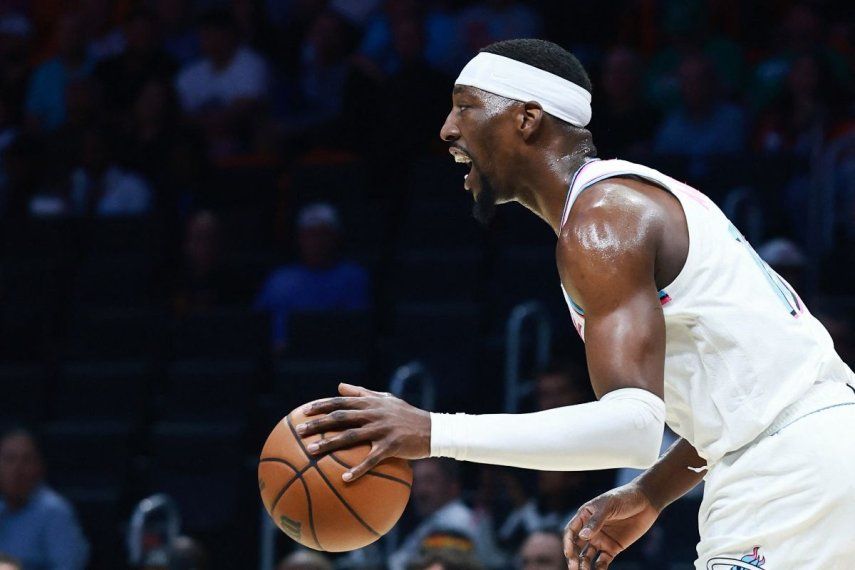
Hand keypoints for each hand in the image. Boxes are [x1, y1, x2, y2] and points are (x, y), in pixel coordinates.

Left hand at [296, 383, 431, 481]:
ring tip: (311, 453)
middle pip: (341, 417)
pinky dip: (358, 469)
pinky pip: (371, 459)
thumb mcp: (386, 399)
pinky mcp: (391, 446)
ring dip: (329, 444)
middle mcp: (374, 413)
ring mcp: (382, 429)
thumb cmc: (406, 414)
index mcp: (371, 402)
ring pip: (351, 437)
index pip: (341, 402)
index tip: (304, 411)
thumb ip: (362, 392)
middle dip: (318, 423)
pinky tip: (345, 478)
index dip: (322, 406)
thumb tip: (339, 386)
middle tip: (300, 431)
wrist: (432, 429)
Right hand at [563, 483, 659, 568]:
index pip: (571, 531)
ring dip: (583, 565)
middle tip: (573, 568)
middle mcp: (591, 530)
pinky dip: (598, 568)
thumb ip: (596, 521)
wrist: (646, 502)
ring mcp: (602, 539)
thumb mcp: (608, 506)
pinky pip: (603, 561)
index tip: (569, 553)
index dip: (568, 543)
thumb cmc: (624, 498)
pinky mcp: (613, 548)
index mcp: (585, 516)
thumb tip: (582, 536)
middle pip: (577, 546)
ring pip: (587, 556)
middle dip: (573, 557)